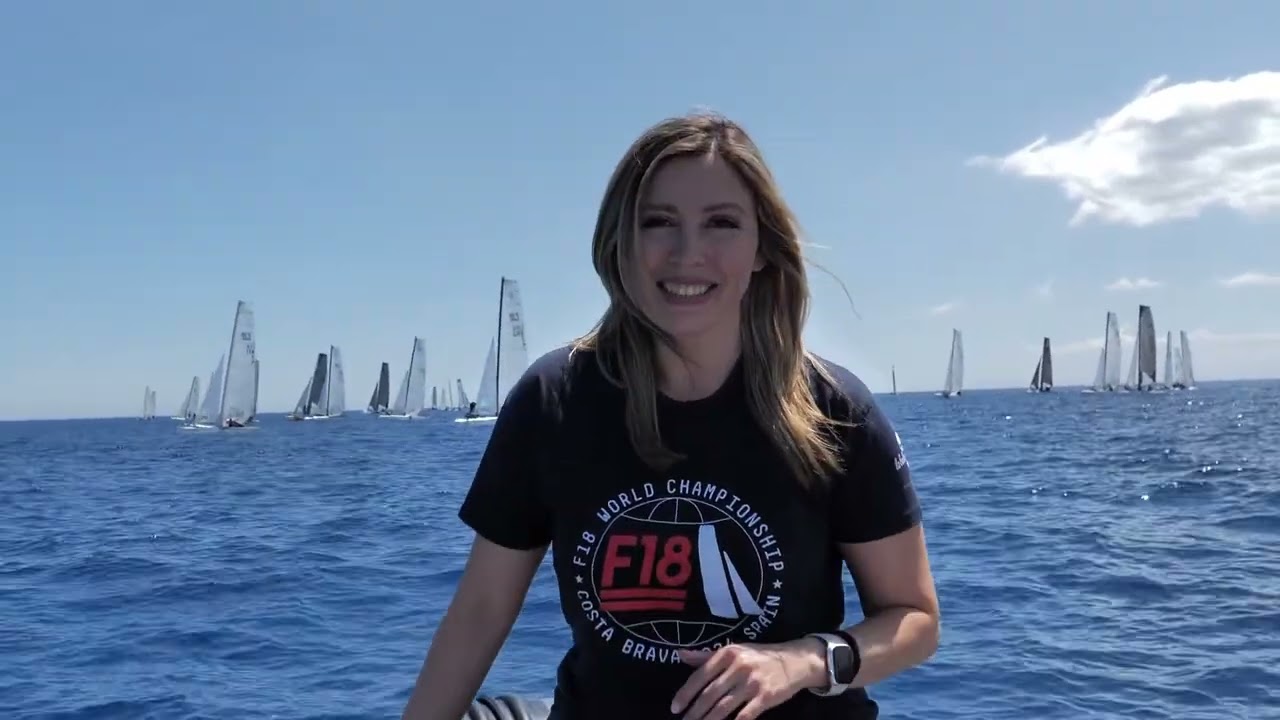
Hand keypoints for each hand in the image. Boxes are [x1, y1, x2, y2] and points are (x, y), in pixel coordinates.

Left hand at [670, 639, 824, 719]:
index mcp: (727, 653)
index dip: (686, 693)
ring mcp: (752, 683)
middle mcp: (738, 667)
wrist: (795, 661)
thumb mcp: (734, 650)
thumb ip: (706, 655)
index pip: (700, 675)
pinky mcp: (765, 697)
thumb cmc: (759, 656)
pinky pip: (744, 716)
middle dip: (694, 712)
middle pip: (709, 694)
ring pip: (723, 707)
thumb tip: (679, 654)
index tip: (675, 707)